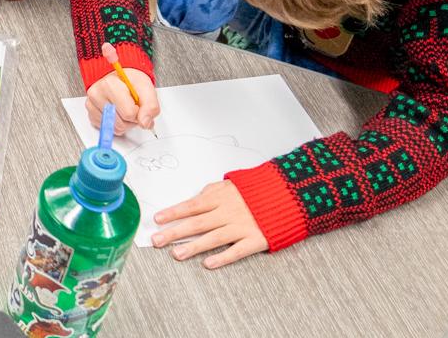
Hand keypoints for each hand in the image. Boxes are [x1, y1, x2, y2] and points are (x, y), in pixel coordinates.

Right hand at [84, 44, 157, 134]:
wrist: (120, 78)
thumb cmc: (131, 82)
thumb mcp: (147, 88)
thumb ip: (151, 106)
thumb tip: (145, 123)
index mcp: (110, 84)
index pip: (129, 113)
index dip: (138, 111)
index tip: (137, 103)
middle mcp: (96, 94)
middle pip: (121, 123)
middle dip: (131, 119)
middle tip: (132, 107)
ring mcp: (91, 105)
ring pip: (115, 128)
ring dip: (125, 123)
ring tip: (125, 109)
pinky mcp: (90, 115)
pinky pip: (108, 129)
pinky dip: (116, 124)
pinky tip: (117, 112)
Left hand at [150, 180, 267, 268]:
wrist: (291, 193)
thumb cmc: (260, 189)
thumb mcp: (233, 183)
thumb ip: (212, 191)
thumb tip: (195, 198)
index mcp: (221, 197)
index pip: (191, 205)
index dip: (173, 212)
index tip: (157, 219)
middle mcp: (228, 212)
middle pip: (197, 222)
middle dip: (174, 232)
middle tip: (156, 241)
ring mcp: (242, 226)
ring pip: (213, 238)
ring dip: (193, 247)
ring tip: (176, 255)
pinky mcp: (256, 239)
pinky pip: (237, 251)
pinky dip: (222, 258)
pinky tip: (208, 264)